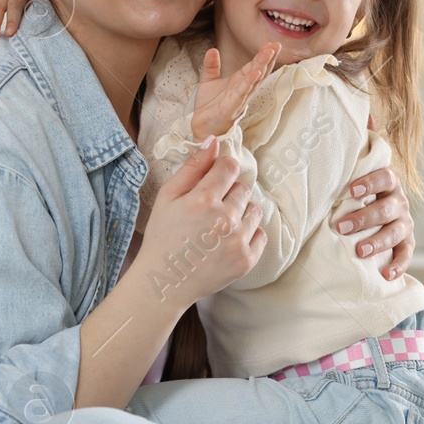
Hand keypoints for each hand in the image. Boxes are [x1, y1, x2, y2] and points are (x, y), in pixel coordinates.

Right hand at [136, 137, 264, 304]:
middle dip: (229, 194)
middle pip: (243, 188)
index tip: (213, 183)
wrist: (165, 282)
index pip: (230, 167)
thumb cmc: (163, 236)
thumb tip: (214, 141)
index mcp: (203, 199)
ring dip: (241, 213)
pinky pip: (261, 234)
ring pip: (255, 210)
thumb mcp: (168, 197)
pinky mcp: (247, 259)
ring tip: (219, 227)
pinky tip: (228, 242)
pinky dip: (248, 235)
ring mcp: (238, 241)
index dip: (222, 172)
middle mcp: (224, 218)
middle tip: (210, 211)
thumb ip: (192, 167)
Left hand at [190, 43, 279, 140]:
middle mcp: (243, 90)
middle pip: (258, 71)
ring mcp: (239, 98)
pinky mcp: (232, 107)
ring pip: (254, 81)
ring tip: (269, 53)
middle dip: (267, 58)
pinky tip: (255, 72)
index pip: (254, 66)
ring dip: (262, 66)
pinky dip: (249, 82)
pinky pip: (242, 93)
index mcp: (239, 82)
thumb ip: (211, 65)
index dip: (262, 55)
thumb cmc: (209, 106)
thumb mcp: (208, 80)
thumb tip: (212, 50)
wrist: (201, 126)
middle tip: (276, 45)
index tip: (271, 44)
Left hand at [337, 167, 414, 279]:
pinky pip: (406, 255)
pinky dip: (398, 266)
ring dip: (377, 242)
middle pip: (385, 209)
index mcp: (389, 185)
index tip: (352, 190)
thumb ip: (344, 191)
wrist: (378, 217)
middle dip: (363, 219)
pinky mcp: (408, 243)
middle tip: (341, 227)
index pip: (384, 178)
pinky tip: (386, 274)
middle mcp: (400, 203)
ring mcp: (405, 224)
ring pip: (395, 232)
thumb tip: (315, 198)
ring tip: (359, 251)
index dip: (371, 183)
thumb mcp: (355, 193)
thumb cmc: (358, 202)